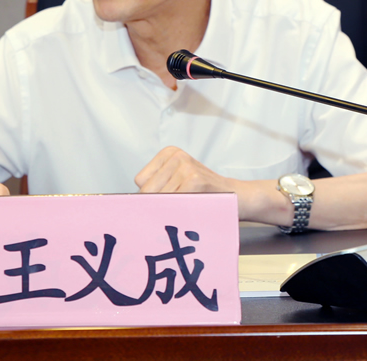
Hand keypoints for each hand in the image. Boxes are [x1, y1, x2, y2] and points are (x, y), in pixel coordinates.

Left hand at [134, 146, 289, 223]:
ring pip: (159, 199)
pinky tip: (192, 210)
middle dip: (155, 205)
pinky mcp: (194, 180)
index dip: (149, 196)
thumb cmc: (203, 193)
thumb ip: (158, 186)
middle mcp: (176, 156)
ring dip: (168, 211)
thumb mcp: (179, 180)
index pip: (140, 180)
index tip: (162, 203)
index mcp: (169, 152)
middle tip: (172, 212)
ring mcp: (185, 167)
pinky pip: (173, 204)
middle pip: (147, 190)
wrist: (236, 196)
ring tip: (186, 209)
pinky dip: (179, 212)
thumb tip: (130, 206)